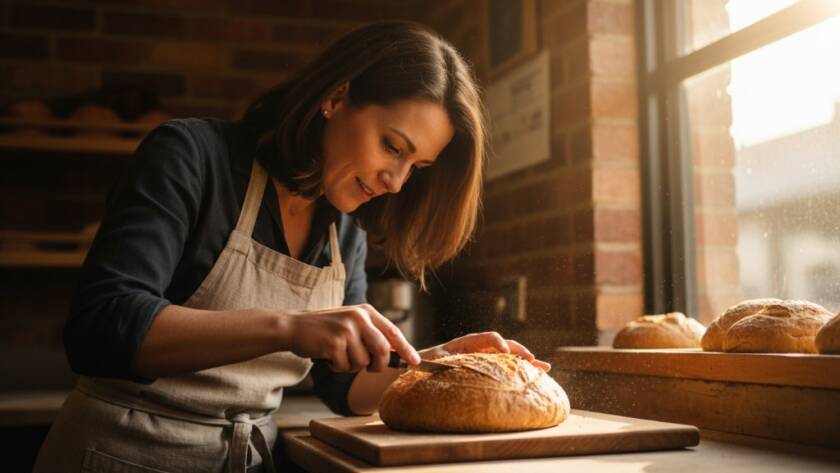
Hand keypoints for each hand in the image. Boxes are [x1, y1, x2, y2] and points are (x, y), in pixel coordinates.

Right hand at [278, 304, 420, 372]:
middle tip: (369, 367)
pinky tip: (328, 356)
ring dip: (351, 366)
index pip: (393, 332)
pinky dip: (337, 367)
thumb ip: (372, 335)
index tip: (416, 362)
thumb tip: (396, 355)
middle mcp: (359, 317)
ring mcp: (346, 329)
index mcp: (366, 311)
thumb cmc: (326, 329)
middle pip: (382, 350)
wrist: (295, 326)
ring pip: (362, 362)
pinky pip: (344, 367)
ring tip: (339, 354)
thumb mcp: (352, 324)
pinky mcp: (333, 343)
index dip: (406, 349)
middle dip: (378, 365)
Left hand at [419, 331, 551, 371]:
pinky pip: (508, 365)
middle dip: (519, 351)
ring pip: (511, 355)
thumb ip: (442, 360)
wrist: (426, 365)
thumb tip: (445, 364)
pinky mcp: (490, 366)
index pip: (488, 337)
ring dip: (527, 360)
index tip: (504, 353)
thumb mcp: (435, 360)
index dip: (498, 343)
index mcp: (468, 342)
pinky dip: (522, 369)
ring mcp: (487, 356)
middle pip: (505, 344)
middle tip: (531, 360)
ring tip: (544, 367)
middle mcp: (481, 347)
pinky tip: (538, 374)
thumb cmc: (429, 362)